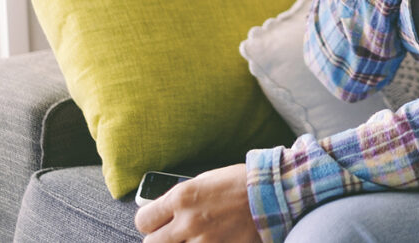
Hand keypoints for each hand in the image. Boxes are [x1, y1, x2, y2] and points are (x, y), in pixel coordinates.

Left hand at [134, 164, 257, 242]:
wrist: (275, 193)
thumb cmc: (241, 183)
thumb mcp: (205, 181)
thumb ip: (180, 199)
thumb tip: (162, 213)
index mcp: (182, 198)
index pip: (143, 220)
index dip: (150, 222)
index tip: (157, 223)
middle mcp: (188, 222)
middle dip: (161, 238)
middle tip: (174, 234)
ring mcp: (204, 241)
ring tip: (199, 235)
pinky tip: (214, 239)